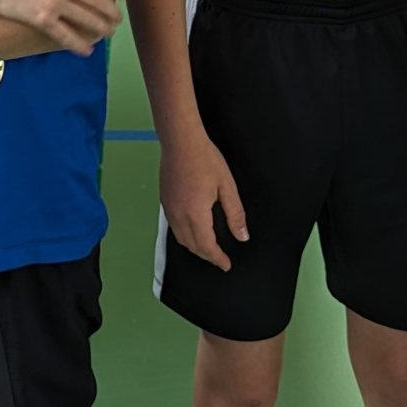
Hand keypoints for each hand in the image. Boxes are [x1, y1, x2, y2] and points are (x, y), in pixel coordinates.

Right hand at [0, 0, 121, 52]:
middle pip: (99, 1)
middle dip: (112, 12)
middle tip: (117, 20)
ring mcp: (54, 2)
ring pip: (88, 19)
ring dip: (102, 29)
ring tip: (108, 34)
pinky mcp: (42, 20)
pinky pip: (66, 35)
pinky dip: (79, 45)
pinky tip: (87, 51)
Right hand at [159, 127, 248, 270]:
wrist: (181, 142)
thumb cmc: (204, 159)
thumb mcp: (227, 187)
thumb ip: (235, 214)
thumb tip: (242, 235)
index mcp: (196, 214)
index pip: (207, 246)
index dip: (217, 258)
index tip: (226, 264)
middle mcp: (179, 215)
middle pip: (192, 246)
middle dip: (206, 256)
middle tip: (219, 259)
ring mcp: (169, 208)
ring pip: (180, 239)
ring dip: (194, 247)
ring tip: (208, 248)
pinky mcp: (164, 201)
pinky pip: (173, 227)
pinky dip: (184, 236)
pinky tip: (193, 231)